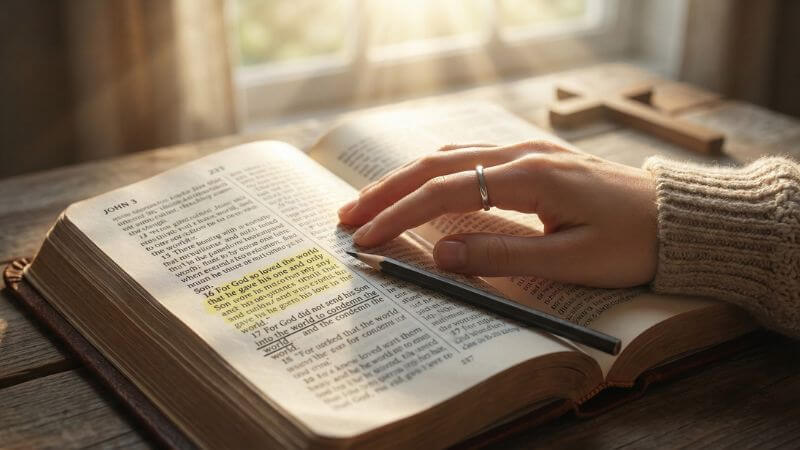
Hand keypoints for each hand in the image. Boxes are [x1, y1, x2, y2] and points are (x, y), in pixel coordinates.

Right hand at [338, 141, 657, 287]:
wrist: (679, 220)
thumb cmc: (632, 244)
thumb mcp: (571, 261)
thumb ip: (503, 254)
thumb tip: (443, 253)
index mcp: (529, 177)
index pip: (444, 192)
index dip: (399, 215)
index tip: (364, 238)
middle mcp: (522, 154)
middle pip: (437, 164)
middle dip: (387, 190)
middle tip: (346, 215)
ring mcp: (529, 152)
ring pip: (452, 156)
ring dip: (407, 178)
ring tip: (372, 202)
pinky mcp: (536, 160)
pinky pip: (473, 157)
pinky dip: (437, 172)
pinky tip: (423, 185)